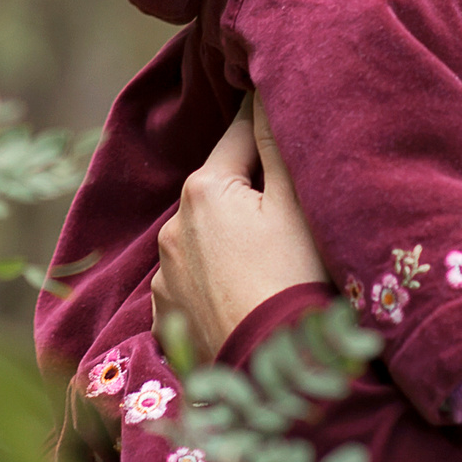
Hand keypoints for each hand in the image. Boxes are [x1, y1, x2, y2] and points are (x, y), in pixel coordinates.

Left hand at [150, 94, 327, 355]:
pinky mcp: (168, 315)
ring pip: (205, 236)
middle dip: (250, 190)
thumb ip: (277, 144)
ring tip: (272, 262)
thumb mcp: (296, 204)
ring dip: (230, 237)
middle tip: (293, 210)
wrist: (275, 370)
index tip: (288, 123)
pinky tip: (248, 294)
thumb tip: (265, 91)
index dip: (269, 128)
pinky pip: (195, 281)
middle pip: (221, 188)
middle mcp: (172, 227)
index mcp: (203, 189)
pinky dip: (217, 279)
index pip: (240, 135)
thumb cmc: (296, 278)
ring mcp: (165, 275)